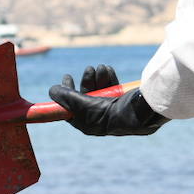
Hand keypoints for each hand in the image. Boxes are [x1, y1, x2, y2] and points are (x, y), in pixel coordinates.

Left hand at [48, 64, 168, 136]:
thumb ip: (65, 97)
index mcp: (88, 125)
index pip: (72, 110)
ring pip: (100, 90)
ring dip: (98, 77)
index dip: (67, 93)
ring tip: (101, 67)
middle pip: (87, 97)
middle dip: (87, 81)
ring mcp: (113, 110)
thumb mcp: (81, 104)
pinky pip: (113, 88)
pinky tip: (108, 70)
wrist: (140, 113)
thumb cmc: (109, 111)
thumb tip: (53, 91)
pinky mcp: (123, 102)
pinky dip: (109, 78)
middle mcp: (100, 119)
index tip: (67, 78)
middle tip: (89, 69)